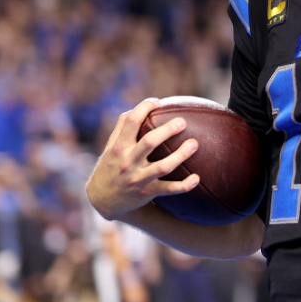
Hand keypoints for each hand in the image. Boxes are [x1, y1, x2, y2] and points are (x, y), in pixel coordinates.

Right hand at [86, 98, 198, 220]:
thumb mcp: (111, 146)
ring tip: (195, 144)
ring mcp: (138, 178)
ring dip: (180, 155)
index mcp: (120, 147)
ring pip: (162, 167)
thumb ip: (122, 127)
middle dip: (167, 131)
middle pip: (149, 142)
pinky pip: (168, 189)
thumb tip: (139, 107)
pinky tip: (197, 178)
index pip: (130, 122)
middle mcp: (128, 162)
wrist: (103, 199)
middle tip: (182, 122)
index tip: (157, 102)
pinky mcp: (147, 192)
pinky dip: (183, 186)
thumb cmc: (111, 165)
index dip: (144, 108)